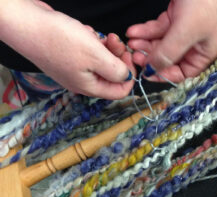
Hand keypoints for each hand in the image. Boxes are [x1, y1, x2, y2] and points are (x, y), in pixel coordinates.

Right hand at [0, 0, 135, 98]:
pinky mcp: (69, 56)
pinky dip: (92, 42)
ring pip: (101, 62)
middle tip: (115, 41)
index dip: (129, 76)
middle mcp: (83, 81)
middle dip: (117, 57)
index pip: (119, 92)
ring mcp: (75, 69)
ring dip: (105, 47)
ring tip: (99, 35)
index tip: (128, 57)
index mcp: (90, 87)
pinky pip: (89, 52)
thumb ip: (116, 70)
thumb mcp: (96, 56)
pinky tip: (85, 32)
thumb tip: (127, 77)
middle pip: (111, 75)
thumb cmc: (59, 40)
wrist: (26, 23)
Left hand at [126, 0, 216, 81]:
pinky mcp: (175, 17)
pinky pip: (157, 29)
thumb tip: (152, 69)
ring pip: (160, 43)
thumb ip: (168, 53)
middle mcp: (193, 45)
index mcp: (203, 53)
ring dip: (144, 43)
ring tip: (131, 41)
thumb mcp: (187, 31)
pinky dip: (145, 30)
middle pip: (167, 58)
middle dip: (149, 57)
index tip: (146, 73)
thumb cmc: (206, 1)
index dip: (163, 75)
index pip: (181, 73)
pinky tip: (133, 31)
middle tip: (134, 54)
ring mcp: (183, 31)